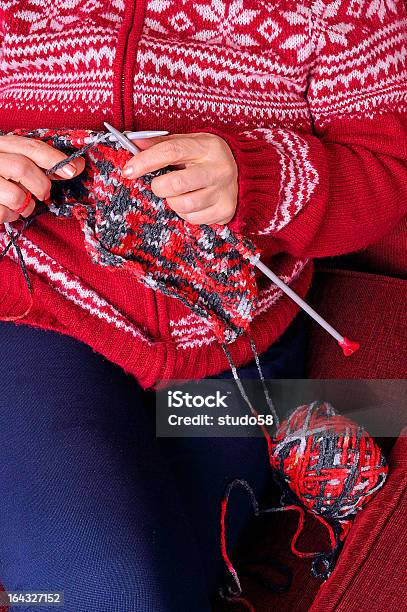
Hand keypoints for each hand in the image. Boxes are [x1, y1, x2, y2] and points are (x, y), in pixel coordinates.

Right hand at [0, 135, 84, 223]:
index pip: (29, 146)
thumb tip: (76, 166)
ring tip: (22, 205)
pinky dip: (11, 216)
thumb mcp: (13, 163)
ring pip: (16, 195)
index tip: (75, 169)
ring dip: (27, 205)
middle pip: (22, 167)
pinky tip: (6, 210)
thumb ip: (39, 163)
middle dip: (41, 185)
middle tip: (43, 194)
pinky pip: (4, 213)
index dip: (54, 158)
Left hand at [122, 133, 237, 224]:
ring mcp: (224, 192)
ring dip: (173, 202)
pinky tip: (194, 203)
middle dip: (158, 187)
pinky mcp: (225, 211)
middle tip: (160, 185)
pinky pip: (192, 219)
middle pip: (175, 184)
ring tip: (181, 194)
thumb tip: (134, 144)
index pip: (170, 151)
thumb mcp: (189, 143)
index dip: (144, 162)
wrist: (244, 174)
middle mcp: (219, 169)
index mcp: (207, 147)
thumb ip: (161, 144)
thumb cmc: (207, 158)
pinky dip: (186, 214)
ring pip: (182, 205)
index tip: (128, 170)